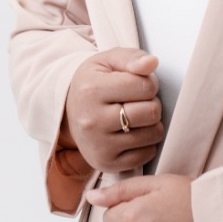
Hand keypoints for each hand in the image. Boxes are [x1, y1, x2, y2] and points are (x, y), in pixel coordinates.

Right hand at [62, 48, 163, 173]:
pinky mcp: (106, 164)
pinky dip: (146, 143)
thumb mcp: (108, 61)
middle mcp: (92, 121)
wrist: (70, 111)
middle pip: (151, 112)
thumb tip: (152, 63)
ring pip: (152, 134)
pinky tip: (133, 133)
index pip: (145, 86)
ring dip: (152, 124)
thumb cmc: (94, 82)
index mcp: (91, 90)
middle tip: (138, 101)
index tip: (138, 84)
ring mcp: (98, 146)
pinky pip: (146, 155)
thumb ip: (132, 57)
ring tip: (136, 116)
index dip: (149, 82)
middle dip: (152, 103)